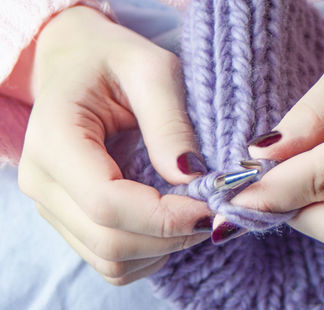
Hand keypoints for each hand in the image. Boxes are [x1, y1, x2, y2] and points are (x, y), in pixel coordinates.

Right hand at [18, 6, 211, 284]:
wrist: (76, 62)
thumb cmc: (113, 58)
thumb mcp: (152, 70)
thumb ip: (170, 123)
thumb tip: (192, 179)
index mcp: (56, 139)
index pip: (107, 202)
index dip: (164, 217)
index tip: (211, 206)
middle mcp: (44, 182)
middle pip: (109, 242)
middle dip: (170, 237)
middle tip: (212, 211)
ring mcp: (53, 205)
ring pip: (110, 260)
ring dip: (162, 248)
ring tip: (192, 213)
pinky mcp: (70, 218)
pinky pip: (110, 261)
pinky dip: (148, 253)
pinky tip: (169, 223)